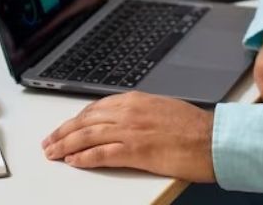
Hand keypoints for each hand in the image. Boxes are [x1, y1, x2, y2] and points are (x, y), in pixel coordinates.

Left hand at [42, 91, 215, 180]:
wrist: (213, 139)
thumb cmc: (194, 127)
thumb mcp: (163, 109)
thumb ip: (140, 112)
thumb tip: (123, 122)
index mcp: (136, 100)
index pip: (96, 108)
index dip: (76, 119)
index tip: (66, 126)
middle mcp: (130, 112)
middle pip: (86, 121)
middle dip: (64, 132)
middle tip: (49, 141)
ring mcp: (131, 131)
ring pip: (88, 136)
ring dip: (66, 145)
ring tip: (53, 152)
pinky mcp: (136, 151)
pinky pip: (101, 154)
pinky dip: (84, 158)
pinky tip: (73, 162)